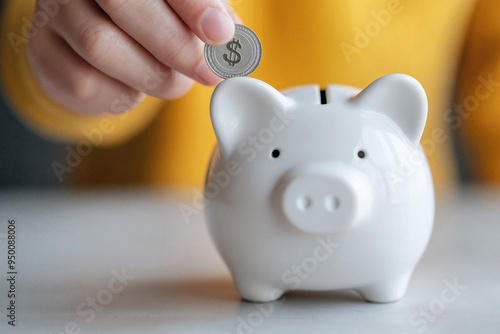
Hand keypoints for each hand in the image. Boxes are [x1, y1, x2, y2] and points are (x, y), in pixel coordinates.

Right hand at [28, 0, 239, 114]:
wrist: (94, 43)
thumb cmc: (150, 21)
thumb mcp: (186, 12)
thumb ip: (210, 18)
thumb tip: (233, 42)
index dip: (193, 4)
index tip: (220, 34)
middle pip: (122, 3)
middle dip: (175, 45)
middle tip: (210, 73)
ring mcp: (53, 11)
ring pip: (101, 46)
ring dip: (152, 75)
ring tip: (175, 82)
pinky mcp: (43, 50)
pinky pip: (86, 81)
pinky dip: (123, 94)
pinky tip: (134, 85)